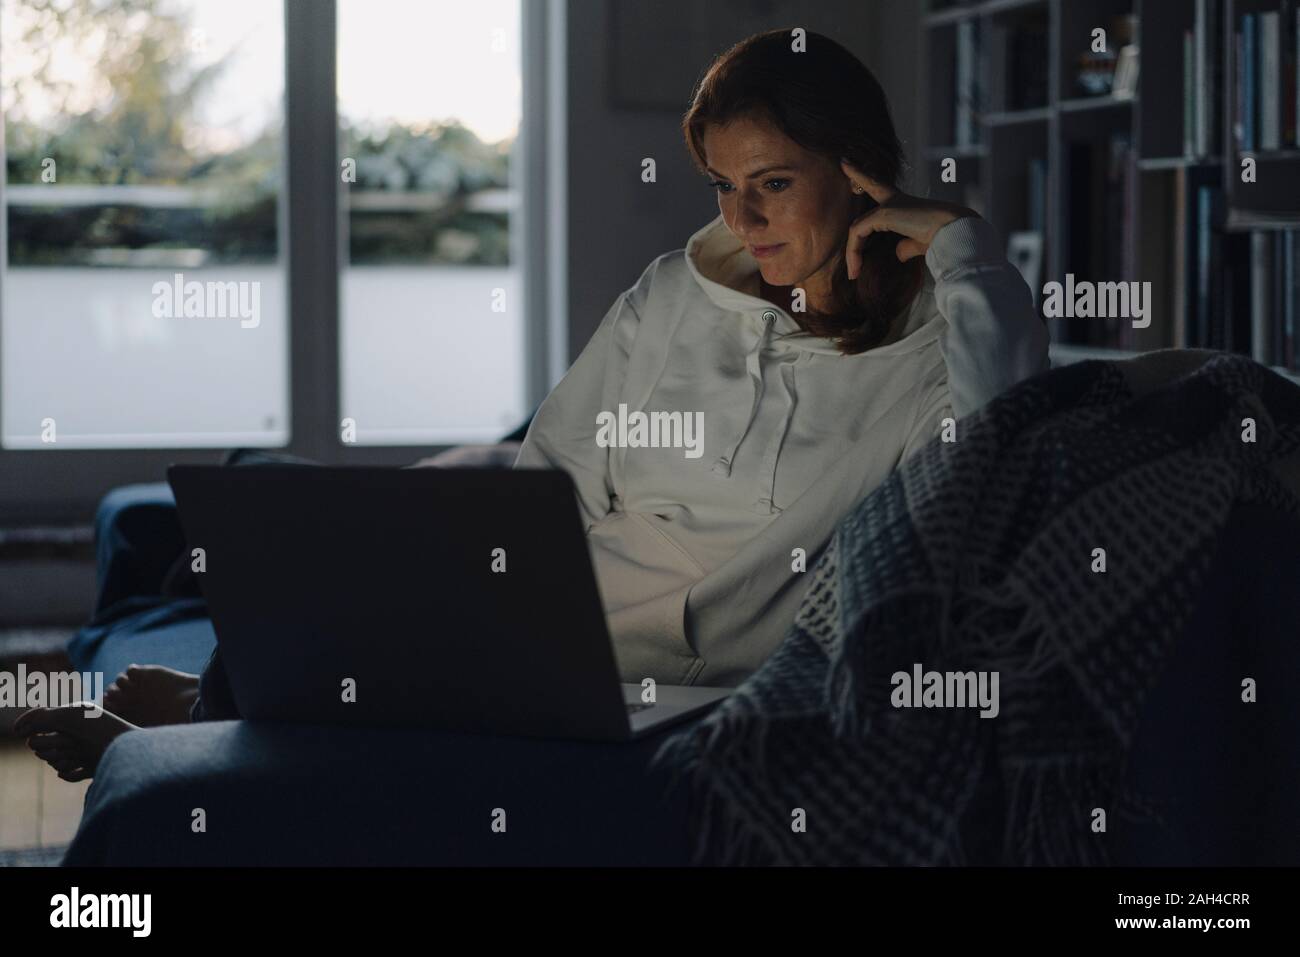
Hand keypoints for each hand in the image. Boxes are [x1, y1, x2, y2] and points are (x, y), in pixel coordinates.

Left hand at [841, 159, 977, 274]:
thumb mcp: (920, 244)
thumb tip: (898, 253)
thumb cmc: (943, 239)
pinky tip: (855, 270)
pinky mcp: (884, 213)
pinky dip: (854, 253)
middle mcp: (896, 200)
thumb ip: (906, 246)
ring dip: (852, 252)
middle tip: (844, 162)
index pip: (884, 191)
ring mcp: (889, 205)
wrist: (955, 233)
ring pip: (858, 227)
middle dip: (858, 173)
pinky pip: (858, 233)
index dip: (869, 179)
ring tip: (853, 274)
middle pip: (872, 184)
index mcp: (906, 206)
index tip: (857, 163)